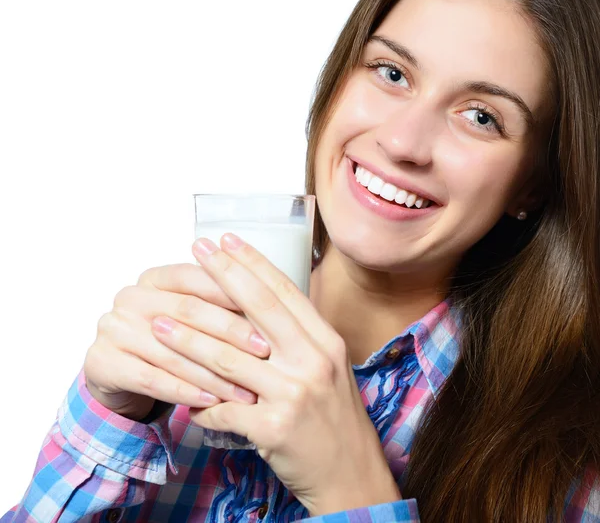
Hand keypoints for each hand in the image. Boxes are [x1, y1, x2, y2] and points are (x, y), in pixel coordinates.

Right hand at [83, 262, 269, 420]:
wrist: (120, 375)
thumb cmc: (168, 342)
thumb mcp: (191, 318)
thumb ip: (220, 305)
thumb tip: (273, 309)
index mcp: (155, 277)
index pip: (196, 277)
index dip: (233, 294)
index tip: (269, 313)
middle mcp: (130, 296)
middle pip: (187, 311)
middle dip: (230, 332)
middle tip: (264, 351)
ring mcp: (112, 328)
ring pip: (173, 350)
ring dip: (214, 372)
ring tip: (247, 388)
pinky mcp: (102, 362)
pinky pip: (152, 379)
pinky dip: (185, 391)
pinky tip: (212, 402)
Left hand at [153, 233, 400, 514]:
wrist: (353, 477)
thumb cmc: (336, 420)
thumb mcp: (328, 369)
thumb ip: (299, 338)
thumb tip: (258, 308)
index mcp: (326, 342)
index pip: (285, 291)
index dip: (254, 262)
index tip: (229, 240)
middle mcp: (313, 361)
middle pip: (259, 308)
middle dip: (222, 275)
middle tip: (197, 249)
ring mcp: (294, 393)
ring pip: (229, 358)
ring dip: (188, 341)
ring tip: (160, 324)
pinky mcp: (273, 428)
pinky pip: (223, 410)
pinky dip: (199, 405)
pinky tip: (183, 402)